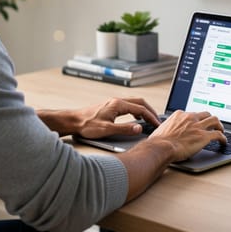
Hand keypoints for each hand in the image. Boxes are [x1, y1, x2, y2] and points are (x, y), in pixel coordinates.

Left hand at [36, 97, 160, 138]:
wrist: (73, 121)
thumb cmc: (86, 125)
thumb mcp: (107, 129)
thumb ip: (124, 129)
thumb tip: (139, 128)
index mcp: (118, 104)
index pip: (141, 108)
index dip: (151, 117)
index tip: (157, 124)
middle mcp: (117, 101)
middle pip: (140, 102)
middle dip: (150, 111)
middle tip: (157, 121)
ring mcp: (113, 103)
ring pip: (134, 103)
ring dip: (144, 110)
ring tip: (150, 120)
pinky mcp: (110, 107)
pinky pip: (128, 106)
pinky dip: (136, 111)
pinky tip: (136, 119)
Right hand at [147, 110, 226, 161]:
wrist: (161, 147)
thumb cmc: (158, 141)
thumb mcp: (162, 129)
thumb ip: (168, 127)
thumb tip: (166, 132)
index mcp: (180, 115)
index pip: (193, 114)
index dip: (197, 119)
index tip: (199, 123)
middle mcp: (190, 118)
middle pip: (206, 114)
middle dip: (210, 119)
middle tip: (213, 125)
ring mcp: (198, 126)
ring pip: (215, 120)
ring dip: (219, 125)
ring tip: (221, 130)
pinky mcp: (204, 136)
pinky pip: (218, 135)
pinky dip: (223, 138)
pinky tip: (223, 142)